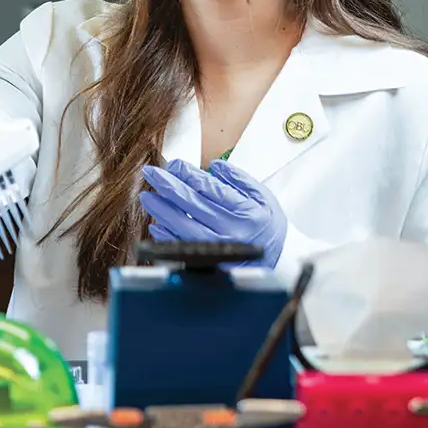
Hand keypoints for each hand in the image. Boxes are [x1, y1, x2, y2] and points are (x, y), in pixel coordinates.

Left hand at [138, 159, 287, 266]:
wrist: (279, 261)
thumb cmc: (267, 226)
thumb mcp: (263, 197)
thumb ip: (240, 179)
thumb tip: (214, 166)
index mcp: (246, 212)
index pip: (211, 189)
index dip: (188, 175)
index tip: (174, 165)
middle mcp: (232, 232)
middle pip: (192, 205)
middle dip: (168, 186)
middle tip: (152, 173)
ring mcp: (219, 249)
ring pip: (183, 226)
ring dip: (162, 210)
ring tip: (148, 196)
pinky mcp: (210, 263)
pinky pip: (182, 248)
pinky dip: (167, 235)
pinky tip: (156, 223)